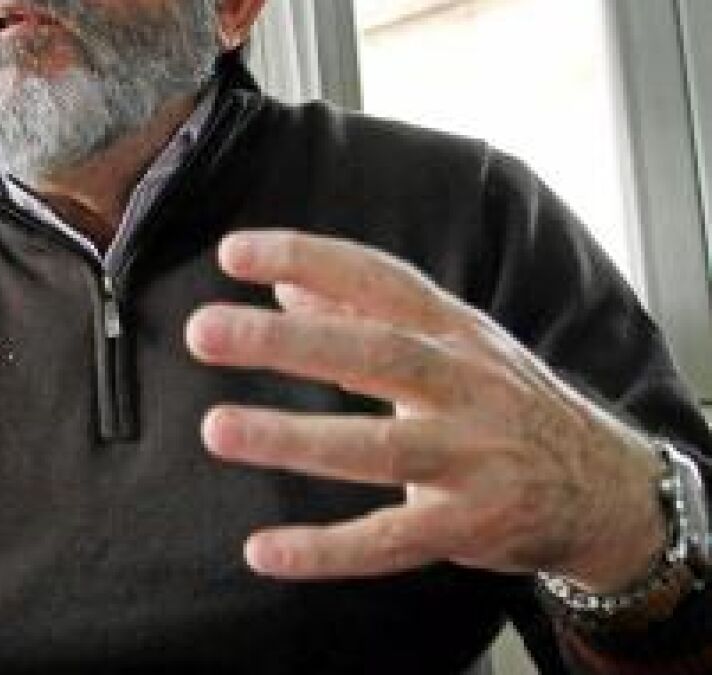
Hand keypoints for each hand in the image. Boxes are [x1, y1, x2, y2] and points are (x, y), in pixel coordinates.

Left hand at [186, 230, 665, 592]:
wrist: (605, 485)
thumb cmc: (503, 401)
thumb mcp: (449, 343)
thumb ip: (365, 315)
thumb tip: (285, 284)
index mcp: (454, 331)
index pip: (378, 280)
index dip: (309, 259)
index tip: (234, 252)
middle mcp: (465, 385)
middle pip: (374, 355)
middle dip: (286, 343)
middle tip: (204, 331)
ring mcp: (472, 458)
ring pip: (378, 448)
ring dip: (293, 438)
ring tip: (216, 429)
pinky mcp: (469, 526)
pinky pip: (390, 540)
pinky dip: (327, 549)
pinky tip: (263, 551)